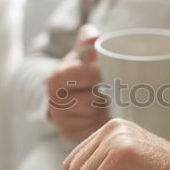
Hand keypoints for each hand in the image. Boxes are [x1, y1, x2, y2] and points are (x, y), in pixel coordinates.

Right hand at [46, 24, 108, 140]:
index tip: (111, 72)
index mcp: (55, 78)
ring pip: (95, 115)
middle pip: (93, 99)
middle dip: (107, 93)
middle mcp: (54, 101)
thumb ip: (87, 40)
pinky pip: (93, 129)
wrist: (71, 94)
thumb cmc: (81, 70)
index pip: (85, 75)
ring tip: (110, 100)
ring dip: (106, 108)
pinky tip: (104, 113)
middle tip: (116, 87)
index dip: (102, 74)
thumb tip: (93, 36)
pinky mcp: (69, 134)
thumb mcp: (81, 52)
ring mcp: (60, 120)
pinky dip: (102, 121)